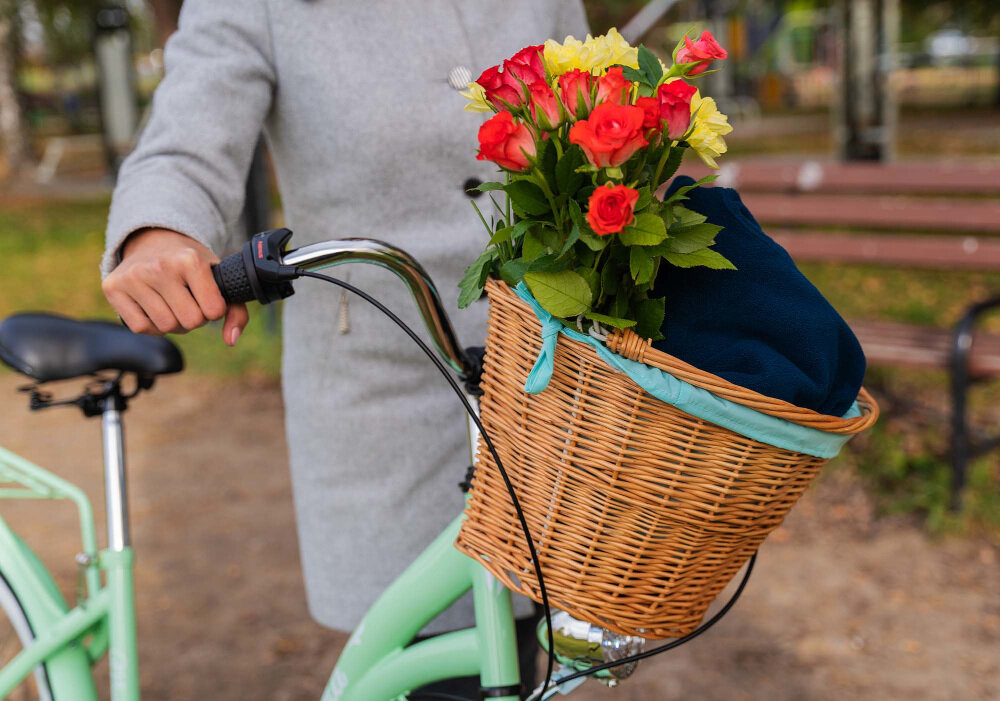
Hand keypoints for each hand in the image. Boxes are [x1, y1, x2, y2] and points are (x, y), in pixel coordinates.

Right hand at [102, 228, 248, 345]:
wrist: (152, 241)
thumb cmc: (190, 265)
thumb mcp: (218, 277)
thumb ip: (236, 310)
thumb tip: (231, 340)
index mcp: (189, 260)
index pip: (214, 311)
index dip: (213, 309)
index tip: (206, 296)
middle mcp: (159, 267)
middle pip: (189, 322)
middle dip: (194, 317)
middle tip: (188, 299)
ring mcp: (133, 277)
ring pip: (165, 327)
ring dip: (173, 322)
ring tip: (171, 302)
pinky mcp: (113, 288)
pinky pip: (141, 328)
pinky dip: (152, 325)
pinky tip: (153, 306)